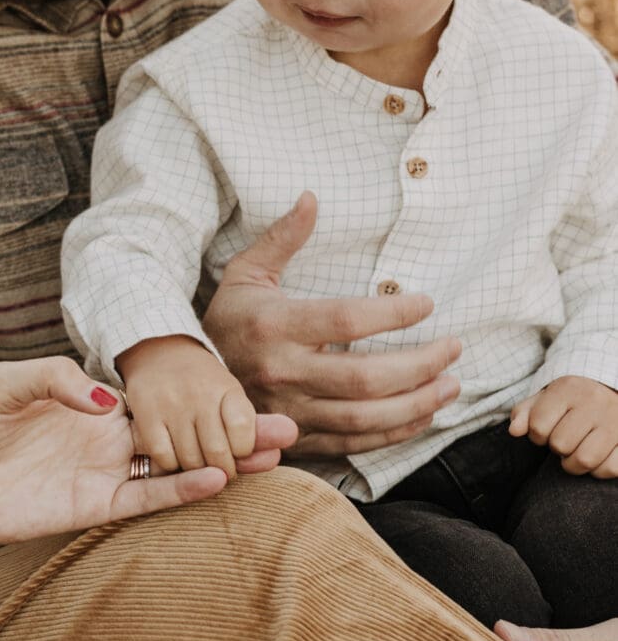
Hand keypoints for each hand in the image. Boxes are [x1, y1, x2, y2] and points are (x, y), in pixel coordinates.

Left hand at [0, 356, 295, 562]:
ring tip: (274, 457)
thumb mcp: (1, 385)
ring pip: (176, 469)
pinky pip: (144, 499)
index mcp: (89, 402)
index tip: (248, 387)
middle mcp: (105, 438)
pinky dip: (181, 492)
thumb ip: (52, 378)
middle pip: (184, 433)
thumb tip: (106, 394)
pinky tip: (217, 483)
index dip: (202, 393)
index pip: (159, 396)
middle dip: (234, 431)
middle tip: (289, 427)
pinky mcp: (89, 508)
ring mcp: (102, 474)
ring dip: (224, 465)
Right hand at [118, 335, 256, 479]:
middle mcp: (198, 393)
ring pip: (190, 459)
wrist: (157, 351)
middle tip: (221, 469)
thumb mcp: (232, 397)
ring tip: (199, 463)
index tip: (239, 449)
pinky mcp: (145, 413)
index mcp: (227, 388)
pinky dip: (171, 465)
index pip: (244, 430)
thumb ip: (258, 425)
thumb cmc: (203, 385)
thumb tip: (292, 435)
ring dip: (197, 471)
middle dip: (223, 469)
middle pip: (217, 452)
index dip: (243, 449)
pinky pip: (164, 456)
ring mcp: (170, 403)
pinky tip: (175, 457)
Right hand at [202, 192, 461, 458]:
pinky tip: (423, 415)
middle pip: (366, 376)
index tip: (426, 303)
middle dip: (421, 364)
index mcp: (275, 326)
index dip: (393, 313)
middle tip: (454, 348)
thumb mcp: (246, 274)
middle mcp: (283, 371)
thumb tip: (312, 197)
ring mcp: (290, 410)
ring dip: (418, 403)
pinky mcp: (297, 438)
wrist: (186, 381)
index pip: (346, 320)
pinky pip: (355, 443)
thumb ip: (282, 239)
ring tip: (451, 384)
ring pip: (366, 416)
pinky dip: (396, 433)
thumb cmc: (228, 320)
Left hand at [509, 377, 617, 476]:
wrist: (612, 388)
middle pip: (560, 445)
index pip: (538, 426)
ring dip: (575, 463)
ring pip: (584, 460)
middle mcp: (595, 403)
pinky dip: (599, 470)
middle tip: (565, 441)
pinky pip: (610, 469)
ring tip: (577, 451)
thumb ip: (525, 413)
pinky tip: (597, 458)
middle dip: (557, 448)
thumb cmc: (573, 399)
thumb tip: (515, 431)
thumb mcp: (547, 398)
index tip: (546, 430)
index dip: (537, 434)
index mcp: (569, 389)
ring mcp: (615, 421)